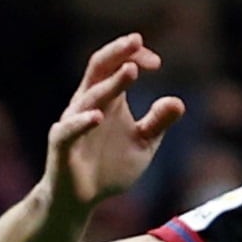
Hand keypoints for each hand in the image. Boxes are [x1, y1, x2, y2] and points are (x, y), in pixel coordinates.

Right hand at [44, 34, 185, 212]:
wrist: (80, 201)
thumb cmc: (108, 168)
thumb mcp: (142, 144)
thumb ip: (158, 123)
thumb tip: (179, 102)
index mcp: (106, 99)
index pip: (116, 66)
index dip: (134, 57)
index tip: (156, 62)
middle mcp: (87, 104)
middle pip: (99, 69)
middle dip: (118, 53)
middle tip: (137, 40)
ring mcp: (72, 123)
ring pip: (90, 96)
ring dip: (111, 84)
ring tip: (131, 71)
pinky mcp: (61, 145)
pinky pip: (70, 130)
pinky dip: (82, 121)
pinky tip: (98, 116)